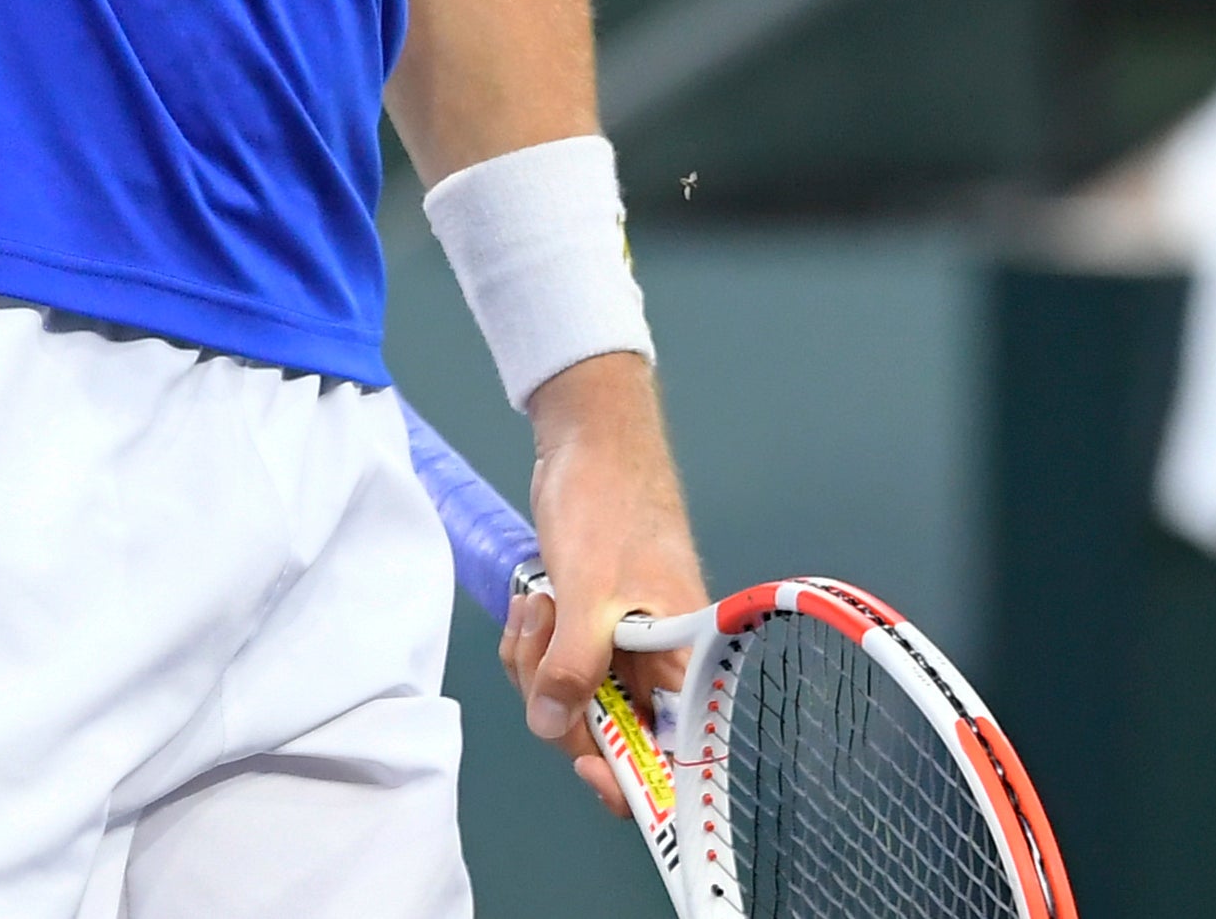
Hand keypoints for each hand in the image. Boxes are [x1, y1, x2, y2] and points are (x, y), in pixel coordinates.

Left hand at [499, 352, 707, 819]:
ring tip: (537, 604)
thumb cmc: (609, 501)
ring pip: (570, 697)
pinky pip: (553, 664)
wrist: (591, 436)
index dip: (632, 778)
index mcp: (684, 659)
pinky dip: (532, 645)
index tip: (588, 773)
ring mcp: (620, 644)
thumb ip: (574, 666)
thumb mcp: (589, 590)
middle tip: (542, 642)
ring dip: (536, 663)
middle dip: (558, 698)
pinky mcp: (588, 625)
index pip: (671, 750)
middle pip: (606, 730)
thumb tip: (555, 727)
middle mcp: (657, 660)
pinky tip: (531, 602)